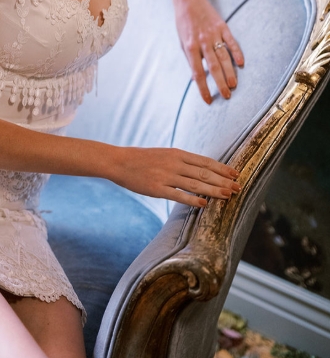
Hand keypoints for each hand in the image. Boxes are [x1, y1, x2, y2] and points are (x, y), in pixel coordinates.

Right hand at [112, 147, 240, 207]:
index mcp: (177, 154)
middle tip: (238, 188)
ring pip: (195, 184)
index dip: (222, 168)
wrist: (120, 162)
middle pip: (204, 173)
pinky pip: (177, 195)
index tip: (235, 174)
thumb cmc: (143, 159)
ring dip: (213, 190)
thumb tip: (202, 169)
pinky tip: (204, 204)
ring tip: (227, 196)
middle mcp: (174, 164)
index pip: (205, 162)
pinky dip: (192, 199)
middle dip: (223, 181)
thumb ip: (182, 161)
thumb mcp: (164, 154)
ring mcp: (165, 176)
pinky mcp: (156, 189)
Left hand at [174, 0, 243, 104]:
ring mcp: (213, 34)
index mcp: (190, 47)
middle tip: (227, 96)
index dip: (203, 88)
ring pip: (224, 56)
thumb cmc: (183, 24)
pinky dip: (237, 52)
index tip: (208, 100)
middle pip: (213, 67)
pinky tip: (241, 63)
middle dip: (220, 83)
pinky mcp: (222, 26)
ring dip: (230, 72)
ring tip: (234, 85)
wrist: (188, 0)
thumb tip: (195, 78)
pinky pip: (232, 41)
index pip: (197, 73)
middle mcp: (202, 42)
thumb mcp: (182, 42)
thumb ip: (190, 59)